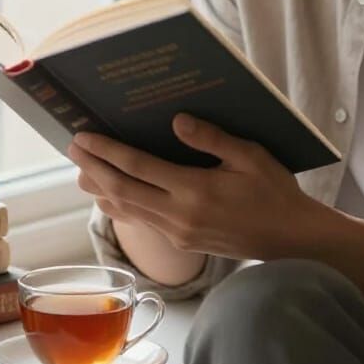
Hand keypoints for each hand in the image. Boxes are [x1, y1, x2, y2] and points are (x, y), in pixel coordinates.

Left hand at [67, 113, 316, 260]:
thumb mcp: (250, 157)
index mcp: (195, 190)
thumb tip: (177, 121)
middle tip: (72, 148)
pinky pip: (141, 222)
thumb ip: (212, 139)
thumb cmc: (274, 192)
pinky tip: (110, 197)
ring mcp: (178, 233)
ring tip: (80, 172)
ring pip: (127, 210)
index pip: (138, 168)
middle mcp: (179, 215)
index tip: (84, 136)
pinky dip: (120, 207)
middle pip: (122, 190)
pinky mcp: (182, 243)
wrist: (291, 241)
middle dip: (94, 168)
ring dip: (101, 189)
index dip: (107, 151)